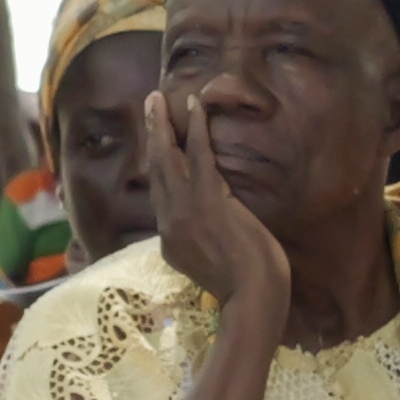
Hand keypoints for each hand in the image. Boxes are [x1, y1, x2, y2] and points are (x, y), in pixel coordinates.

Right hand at [142, 83, 289, 330]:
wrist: (252, 300)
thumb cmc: (244, 289)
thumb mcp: (213, 268)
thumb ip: (203, 245)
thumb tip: (208, 231)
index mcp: (170, 240)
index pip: (160, 196)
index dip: (157, 165)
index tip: (156, 143)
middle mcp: (169, 223)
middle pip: (155, 171)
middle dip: (151, 136)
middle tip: (148, 106)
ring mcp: (185, 212)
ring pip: (167, 160)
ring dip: (162, 125)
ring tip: (157, 99)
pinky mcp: (208, 202)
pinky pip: (198, 157)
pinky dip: (195, 129)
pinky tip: (195, 106)